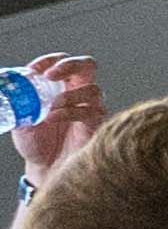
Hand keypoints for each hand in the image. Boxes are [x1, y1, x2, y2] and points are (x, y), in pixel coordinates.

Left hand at [10, 55, 93, 182]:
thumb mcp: (19, 118)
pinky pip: (90, 111)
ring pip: (92, 89)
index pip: (63, 61)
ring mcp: (91, 107)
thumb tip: (4, 90)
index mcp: (61, 86)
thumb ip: (18, 103)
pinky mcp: (97, 124)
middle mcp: (79, 93)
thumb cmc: (35, 142)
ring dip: (69, 96)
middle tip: (51, 76)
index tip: (34, 70)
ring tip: (50, 108)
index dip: (50, 60)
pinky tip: (53, 119)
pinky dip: (69, 113)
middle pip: (87, 65)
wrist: (45, 168)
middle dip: (69, 66)